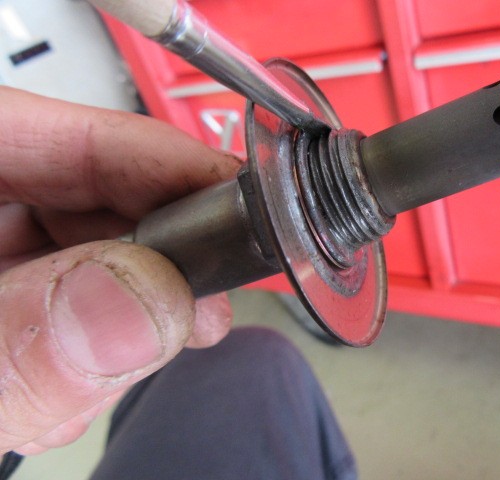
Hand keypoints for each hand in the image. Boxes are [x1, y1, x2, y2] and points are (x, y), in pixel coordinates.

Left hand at [0, 87, 241, 454]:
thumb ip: (19, 349)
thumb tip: (142, 303)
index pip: (56, 130)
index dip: (158, 157)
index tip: (238, 196)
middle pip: (83, 190)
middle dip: (162, 244)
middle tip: (212, 288)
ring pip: (87, 250)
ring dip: (139, 301)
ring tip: (159, 340)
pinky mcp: (6, 305)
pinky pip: (68, 299)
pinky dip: (102, 338)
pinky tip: (101, 369)